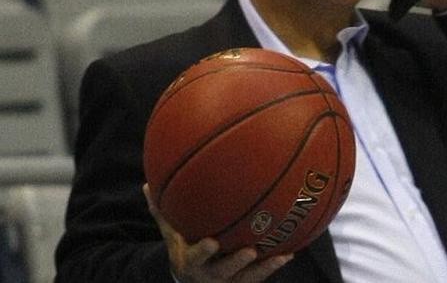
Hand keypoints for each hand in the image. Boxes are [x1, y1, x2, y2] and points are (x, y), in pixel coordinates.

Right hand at [143, 184, 292, 282]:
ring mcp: (227, 282)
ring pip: (246, 278)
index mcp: (190, 261)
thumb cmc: (183, 246)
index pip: (195, 258)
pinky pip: (259, 277)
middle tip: (250, 250)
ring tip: (280, 256)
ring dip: (264, 268)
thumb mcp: (171, 233)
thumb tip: (146, 184)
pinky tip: (289, 253)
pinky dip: (273, 265)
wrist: (190, 277)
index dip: (204, 252)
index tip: (213, 242)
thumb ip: (162, 212)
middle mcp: (209, 274)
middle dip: (236, 263)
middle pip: (223, 271)